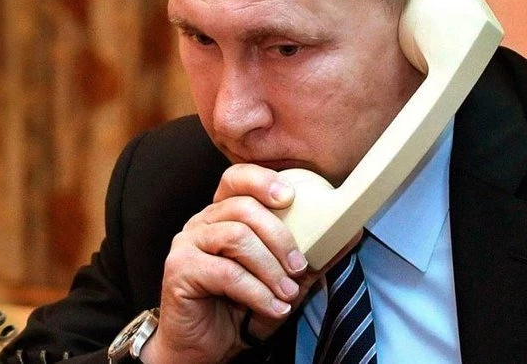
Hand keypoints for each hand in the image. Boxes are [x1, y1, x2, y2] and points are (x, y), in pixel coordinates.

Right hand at [140, 163, 357, 363]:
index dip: (261, 180)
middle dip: (280, 237)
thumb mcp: (281, 281)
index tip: (290, 197)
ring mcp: (187, 244)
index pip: (235, 179)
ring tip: (287, 293)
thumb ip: (307, 259)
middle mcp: (200, 223)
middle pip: (243, 208)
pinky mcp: (179, 269)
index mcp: (221, 217)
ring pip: (236, 237)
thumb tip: (347, 236)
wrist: (203, 348)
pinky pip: (226, 271)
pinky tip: (272, 307)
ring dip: (270, 267)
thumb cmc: (238, 310)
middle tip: (299, 267)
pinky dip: (257, 291)